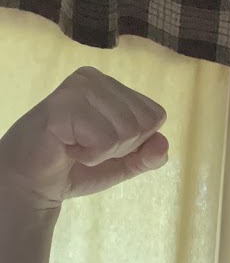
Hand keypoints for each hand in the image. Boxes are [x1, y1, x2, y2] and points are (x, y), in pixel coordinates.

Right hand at [0, 66, 168, 209]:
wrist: (32, 183)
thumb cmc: (76, 168)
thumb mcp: (122, 163)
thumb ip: (148, 155)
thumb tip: (163, 144)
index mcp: (111, 86)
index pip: (155, 115)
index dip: (135, 143)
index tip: (103, 144)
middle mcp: (95, 79)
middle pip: (143, 124)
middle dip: (120, 148)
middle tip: (87, 148)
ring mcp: (77, 88)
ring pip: (127, 131)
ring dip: (103, 153)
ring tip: (76, 147)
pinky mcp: (63, 105)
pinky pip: (105, 139)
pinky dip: (90, 156)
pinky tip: (67, 149)